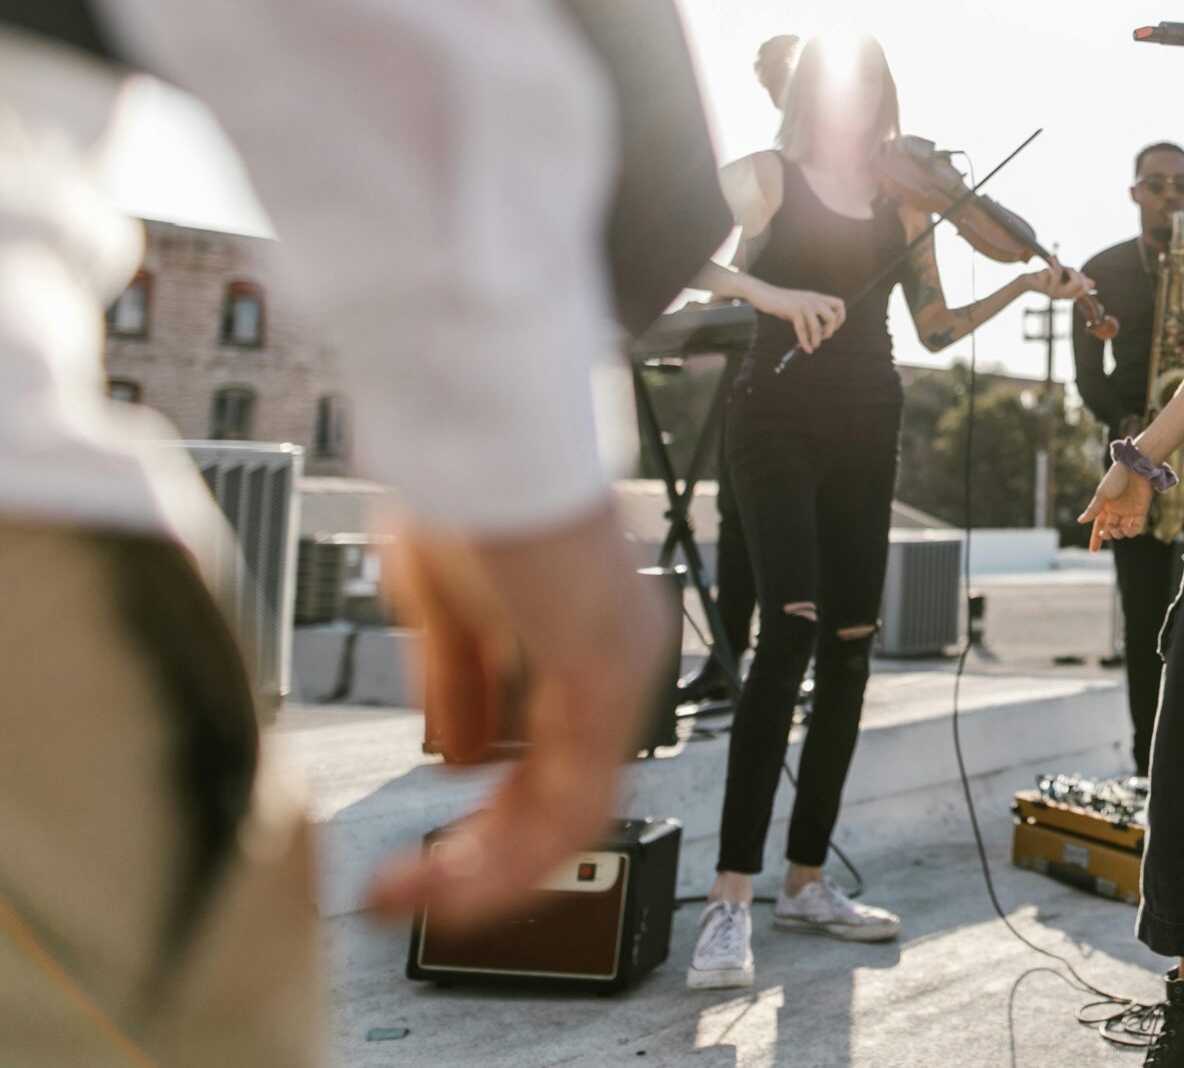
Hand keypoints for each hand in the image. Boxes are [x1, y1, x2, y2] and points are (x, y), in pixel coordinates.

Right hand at [366, 503, 667, 930]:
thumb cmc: (466, 493)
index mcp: (588, 641)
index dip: (486, 820)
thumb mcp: (445, 608)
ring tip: (412, 898)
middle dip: (480, 859)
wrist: (483, 438)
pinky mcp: (603, 677)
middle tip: (408, 895)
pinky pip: (569, 802)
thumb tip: (457, 758)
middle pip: (565, 798)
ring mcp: (620, 672)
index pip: (551, 762)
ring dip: (485, 871)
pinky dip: (505, 854)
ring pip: (570, 816)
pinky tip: (448, 880)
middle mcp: (621, 662)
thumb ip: (458, 685)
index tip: (425, 859)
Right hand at [754, 282, 845, 352]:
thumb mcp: (801, 307)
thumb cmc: (782, 303)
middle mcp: (813, 300)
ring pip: (817, 327)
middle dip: (830, 331)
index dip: (840, 318)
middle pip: (833, 317)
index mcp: (817, 297)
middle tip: (823, 337)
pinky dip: (805, 342)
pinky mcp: (793, 310)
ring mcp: (803, 305)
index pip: (840, 304)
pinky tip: (805, 348)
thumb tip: (818, 333)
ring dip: (817, 340)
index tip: (832, 328)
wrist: (764, 293)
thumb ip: (811, 315)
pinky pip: (802, 330)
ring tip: (813, 345)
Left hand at [1026, 263, 1091, 301]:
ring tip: (1054, 262)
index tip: (1074, 271)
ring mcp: (1049, 291)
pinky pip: (1048, 269)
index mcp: (1066, 295)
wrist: (1027, 282)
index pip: (1083, 289)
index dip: (1083, 278)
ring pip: (1059, 272)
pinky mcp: (1040, 285)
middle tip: (1066, 268)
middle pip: (1076, 283)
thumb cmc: (1047, 279)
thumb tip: (1093, 284)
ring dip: (1058, 263)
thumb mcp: (1064, 278)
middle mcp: (1059, 296)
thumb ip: (1077, 279)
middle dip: (1073, 271)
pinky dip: (1051, 261)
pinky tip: (1048, 260)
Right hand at [1078, 462, 1151, 551]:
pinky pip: (1136, 527)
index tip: (1093, 551)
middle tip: (1105, 533)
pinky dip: (1131, 531)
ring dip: (1118, 534)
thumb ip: (1093, 509)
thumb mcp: (1102, 495)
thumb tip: (1080, 521)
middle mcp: (1117, 510)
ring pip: (1123, 530)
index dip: (1095, 538)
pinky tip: (1126, 529)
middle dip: (1107, 534)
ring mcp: (1129, 511)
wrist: (1135, 468)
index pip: (1099, 526)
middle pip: (1110, 529)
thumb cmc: (1116, 478)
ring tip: (1116, 530)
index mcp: (1105, 506)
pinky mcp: (1141, 511)